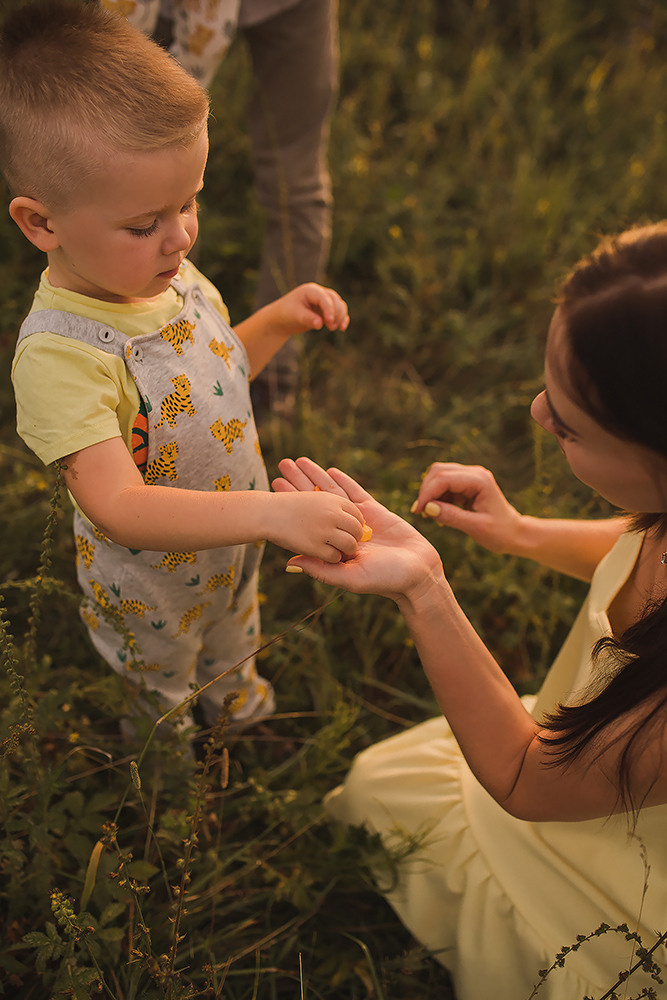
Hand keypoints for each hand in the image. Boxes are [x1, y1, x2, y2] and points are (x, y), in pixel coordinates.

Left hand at [273, 283, 349, 336]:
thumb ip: (307, 319)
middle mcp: (319, 293)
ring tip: (334, 328)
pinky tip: (342, 328)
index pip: (324, 298)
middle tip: (331, 327)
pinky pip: (339, 312)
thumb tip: (319, 324)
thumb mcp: (295, 316)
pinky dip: (342, 318)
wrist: (281, 319)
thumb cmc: (286, 315)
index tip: (329, 321)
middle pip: (335, 300)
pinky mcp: (326, 310)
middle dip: (336, 313)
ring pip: (339, 305)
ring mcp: (324, 301)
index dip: (329, 309)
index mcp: (310, 290)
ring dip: (340, 316)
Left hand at [273, 457, 444, 601]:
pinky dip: (344, 481)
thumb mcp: (350, 578)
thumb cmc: (385, 580)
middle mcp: (341, 531)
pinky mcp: (376, 512)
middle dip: (300, 482)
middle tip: (282, 464)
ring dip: (317, 476)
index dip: (293, 502)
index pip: (307, 519)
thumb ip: (321, 570)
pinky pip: (357, 493)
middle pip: (317, 501)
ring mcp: (358, 520)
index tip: (275, 486)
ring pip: (334, 494)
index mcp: (333, 545)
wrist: (418, 574)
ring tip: (300, 461)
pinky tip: (331, 470)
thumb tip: (289, 563)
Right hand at [410, 462, 523, 553]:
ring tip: (432, 515)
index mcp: (480, 480)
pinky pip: (443, 484)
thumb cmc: (499, 532)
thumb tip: (428, 508)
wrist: (514, 533)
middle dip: (426, 491)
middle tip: (421, 513)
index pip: (444, 478)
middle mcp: (474, 473)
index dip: (427, 493)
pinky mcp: (465, 483)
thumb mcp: (476, 528)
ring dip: (430, 494)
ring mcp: (470, 476)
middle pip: (438, 471)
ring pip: (438, 475)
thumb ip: (452, 517)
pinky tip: (440, 513)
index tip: (418, 511)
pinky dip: (437, 497)